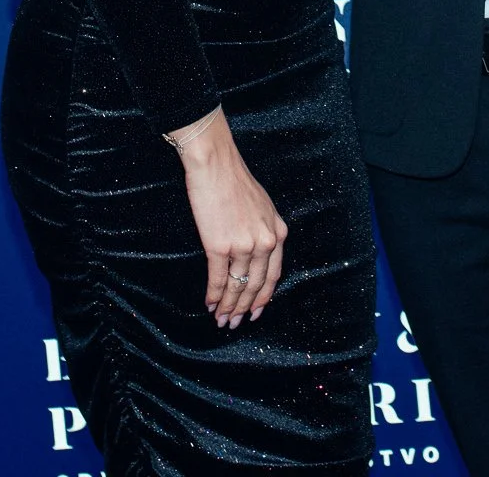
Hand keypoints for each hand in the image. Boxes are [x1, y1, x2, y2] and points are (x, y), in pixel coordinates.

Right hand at [169, 109, 287, 328]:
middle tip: (235, 323)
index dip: (264, 297)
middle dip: (245, 308)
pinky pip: (219, 279)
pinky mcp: (219, 246)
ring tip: (221, 320)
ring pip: (238, 286)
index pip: (273, 275)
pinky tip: (210, 304)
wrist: (215, 164)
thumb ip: (264, 230)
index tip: (256, 310)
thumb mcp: (262, 206)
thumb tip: (256, 253)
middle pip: (256, 286)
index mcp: (277, 232)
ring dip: (229, 307)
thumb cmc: (235, 180)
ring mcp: (243, 245)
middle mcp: (264, 242)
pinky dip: (214, 295)